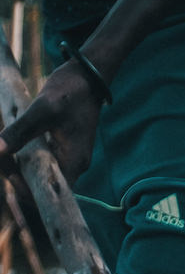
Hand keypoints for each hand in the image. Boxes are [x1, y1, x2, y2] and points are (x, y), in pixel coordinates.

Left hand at [0, 60, 105, 185]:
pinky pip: (45, 163)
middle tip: (2, 161)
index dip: (28, 191)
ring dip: (22, 170)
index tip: (9, 173)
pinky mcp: (64, 150)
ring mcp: (70, 159)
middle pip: (46, 187)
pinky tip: (14, 149)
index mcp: (73, 163)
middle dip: (21, 180)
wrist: (87, 79)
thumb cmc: (69, 92)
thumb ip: (19, 132)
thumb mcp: (42, 110)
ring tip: (5, 156)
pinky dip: (28, 160)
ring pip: (44, 176)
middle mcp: (74, 166)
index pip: (51, 194)